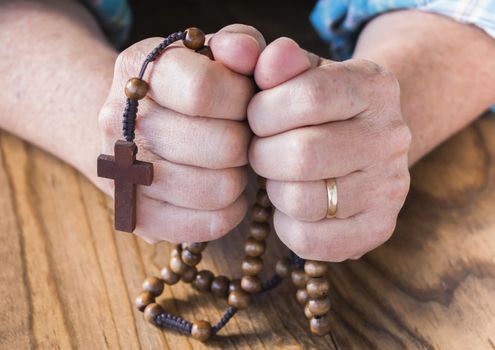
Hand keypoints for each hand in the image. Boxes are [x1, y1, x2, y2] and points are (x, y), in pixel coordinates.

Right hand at [98, 24, 265, 242]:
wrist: (132, 125)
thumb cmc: (186, 87)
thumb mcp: (210, 52)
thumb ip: (238, 43)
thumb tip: (249, 54)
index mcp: (137, 68)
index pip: (204, 90)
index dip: (242, 98)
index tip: (244, 101)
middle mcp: (119, 121)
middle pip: (222, 146)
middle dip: (245, 139)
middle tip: (238, 135)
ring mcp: (122, 174)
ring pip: (220, 189)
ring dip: (239, 175)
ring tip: (228, 162)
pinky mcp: (137, 217)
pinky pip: (209, 225)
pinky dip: (230, 210)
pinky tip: (223, 190)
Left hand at [248, 38, 410, 260]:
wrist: (361, 139)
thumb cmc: (317, 106)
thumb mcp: (299, 73)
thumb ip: (276, 61)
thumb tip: (271, 59)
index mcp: (375, 86)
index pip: (307, 97)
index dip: (263, 111)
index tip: (258, 117)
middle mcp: (392, 137)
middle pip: (301, 156)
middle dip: (262, 155)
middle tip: (263, 151)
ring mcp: (391, 187)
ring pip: (302, 201)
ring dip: (274, 189)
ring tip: (281, 176)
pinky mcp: (379, 228)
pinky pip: (310, 241)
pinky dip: (286, 225)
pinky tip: (294, 205)